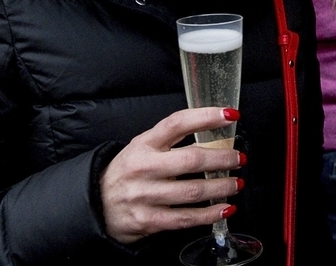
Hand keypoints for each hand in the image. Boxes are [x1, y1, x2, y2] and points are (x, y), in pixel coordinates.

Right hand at [100, 107, 244, 242]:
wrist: (95, 204)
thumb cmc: (128, 172)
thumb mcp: (142, 147)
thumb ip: (172, 140)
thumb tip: (214, 134)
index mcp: (143, 144)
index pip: (177, 123)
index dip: (206, 116)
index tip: (231, 115)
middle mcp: (143, 168)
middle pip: (191, 159)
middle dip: (222, 158)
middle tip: (239, 158)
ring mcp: (144, 196)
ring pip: (193, 190)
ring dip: (222, 187)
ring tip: (237, 183)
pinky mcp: (148, 221)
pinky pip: (186, 218)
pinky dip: (210, 214)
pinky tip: (225, 208)